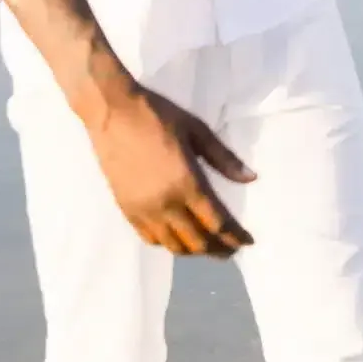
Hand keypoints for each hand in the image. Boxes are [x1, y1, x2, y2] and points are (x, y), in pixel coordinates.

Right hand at [85, 84, 255, 255]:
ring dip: (194, 251)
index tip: (248, 242)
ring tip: (208, 248)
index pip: (218, 222)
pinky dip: (168, 244)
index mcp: (187, 183)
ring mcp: (143, 209)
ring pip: (173, 245)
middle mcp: (166, 203)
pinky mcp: (126, 208)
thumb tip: (250, 178)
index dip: (235, 236)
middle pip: (198, 240)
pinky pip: (150, 238)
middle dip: (219, 249)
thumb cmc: (158, 115)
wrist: (112, 110)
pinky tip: (178, 239)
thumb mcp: (197, 130)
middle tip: (232, 250)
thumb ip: (223, 158)